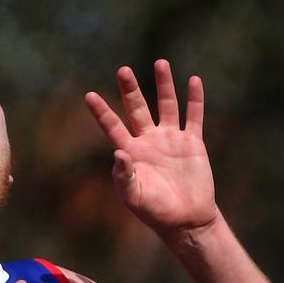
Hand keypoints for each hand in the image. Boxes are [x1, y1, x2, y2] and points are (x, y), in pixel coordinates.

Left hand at [84, 60, 220, 239]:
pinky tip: (193, 80)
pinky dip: (194, 99)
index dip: (101, 111)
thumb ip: (124, 175)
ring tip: (159, 62)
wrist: (186, 220)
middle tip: (122, 69)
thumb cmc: (155, 211)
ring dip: (163, 85)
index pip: (112, 126)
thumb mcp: (133, 196)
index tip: (89, 95)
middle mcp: (148, 141)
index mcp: (130, 152)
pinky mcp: (192, 143)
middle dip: (130, 89)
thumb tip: (119, 153)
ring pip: (166, 105)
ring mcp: (171, 139)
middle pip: (137, 108)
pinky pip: (193, 116)